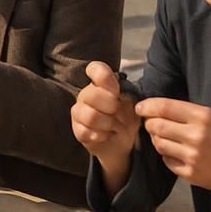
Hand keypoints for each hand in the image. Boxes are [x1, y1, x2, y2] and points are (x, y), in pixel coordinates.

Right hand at [70, 62, 140, 188]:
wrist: (122, 142)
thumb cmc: (126, 118)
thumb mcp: (133, 106)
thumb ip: (128, 96)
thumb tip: (121, 96)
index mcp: (101, 84)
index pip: (95, 69)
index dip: (103, 75)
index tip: (114, 88)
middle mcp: (86, 95)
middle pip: (92, 95)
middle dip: (111, 106)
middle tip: (117, 112)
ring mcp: (79, 112)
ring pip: (90, 115)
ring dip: (107, 123)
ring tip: (114, 126)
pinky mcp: (77, 129)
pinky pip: (86, 132)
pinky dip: (101, 135)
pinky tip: (107, 135)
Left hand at [136, 98, 210, 211]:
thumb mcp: (209, 118)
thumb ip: (183, 112)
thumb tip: (152, 107)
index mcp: (202, 116)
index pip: (165, 107)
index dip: (148, 106)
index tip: (139, 107)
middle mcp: (197, 135)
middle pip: (156, 125)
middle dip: (150, 124)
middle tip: (153, 125)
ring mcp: (192, 155)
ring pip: (158, 143)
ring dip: (158, 140)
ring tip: (169, 140)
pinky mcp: (189, 172)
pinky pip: (165, 160)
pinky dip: (168, 156)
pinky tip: (179, 155)